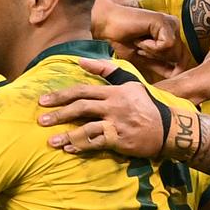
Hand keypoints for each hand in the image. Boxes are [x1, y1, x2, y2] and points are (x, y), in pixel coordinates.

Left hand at [38, 58, 163, 156]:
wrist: (169, 128)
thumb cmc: (146, 104)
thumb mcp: (129, 82)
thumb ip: (105, 70)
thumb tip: (80, 61)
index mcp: (113, 91)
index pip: (82, 91)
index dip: (61, 95)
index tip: (43, 100)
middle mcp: (113, 106)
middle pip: (81, 107)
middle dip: (59, 114)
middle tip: (40, 120)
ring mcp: (117, 124)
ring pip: (87, 129)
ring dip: (67, 135)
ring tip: (51, 141)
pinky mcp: (120, 141)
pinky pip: (97, 144)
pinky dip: (82, 147)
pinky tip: (69, 149)